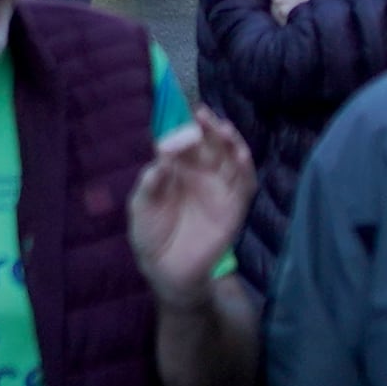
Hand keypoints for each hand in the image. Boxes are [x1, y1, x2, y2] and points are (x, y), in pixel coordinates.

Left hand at [127, 113, 256, 291]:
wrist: (166, 269)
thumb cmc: (151, 233)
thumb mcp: (141, 207)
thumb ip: (149, 184)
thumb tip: (162, 156)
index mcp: (179, 169)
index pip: (186, 141)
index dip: (186, 128)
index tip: (181, 116)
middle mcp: (202, 174)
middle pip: (211, 144)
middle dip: (209, 128)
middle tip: (203, 115)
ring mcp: (220, 189)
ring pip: (231, 158)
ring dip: (230, 142)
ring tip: (224, 129)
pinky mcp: (234, 206)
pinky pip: (244, 184)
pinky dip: (245, 168)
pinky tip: (240, 154)